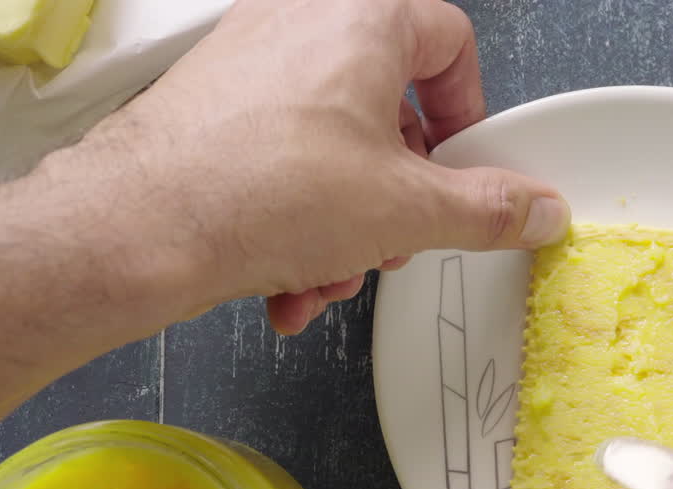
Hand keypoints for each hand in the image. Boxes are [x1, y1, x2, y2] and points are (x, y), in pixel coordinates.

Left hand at [86, 0, 569, 333]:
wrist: (136, 227)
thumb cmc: (259, 192)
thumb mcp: (406, 210)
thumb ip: (488, 208)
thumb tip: (537, 208)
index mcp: (360, 21)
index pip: (449, 41)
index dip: (469, 112)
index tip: (463, 167)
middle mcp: (299, 23)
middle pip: (388, 106)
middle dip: (398, 191)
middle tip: (395, 234)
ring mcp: (247, 61)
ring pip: (332, 143)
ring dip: (345, 221)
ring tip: (330, 271)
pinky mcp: (209, 105)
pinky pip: (279, 157)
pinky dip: (294, 218)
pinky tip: (287, 280)